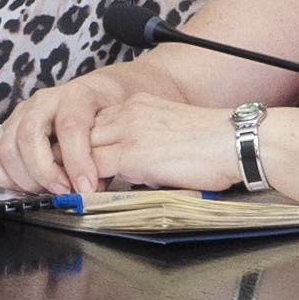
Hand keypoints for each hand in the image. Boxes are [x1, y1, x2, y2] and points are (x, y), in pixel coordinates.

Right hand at [0, 70, 131, 198]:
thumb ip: (109, 157)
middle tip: (64, 192)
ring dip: (25, 178)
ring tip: (47, 191)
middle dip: (45, 172)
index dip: (77, 161)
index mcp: (77, 95)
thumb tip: (91, 190)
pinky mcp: (6, 128)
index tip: (86, 187)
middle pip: (29, 135)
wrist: (101, 96)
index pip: (70, 126)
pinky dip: (2, 176)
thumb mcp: (120, 129)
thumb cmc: (110, 114)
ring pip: (7, 146)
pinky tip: (24, 187)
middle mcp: (44, 101)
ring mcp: (21, 114)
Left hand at [79, 91, 252, 196]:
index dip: (83, 143)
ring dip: (72, 170)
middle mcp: (131, 111)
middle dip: (69, 155)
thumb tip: (133, 174)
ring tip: (65, 190)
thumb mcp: (173, 133)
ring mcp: (129, 130)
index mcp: (141, 104)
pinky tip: (81, 195)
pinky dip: (83, 183)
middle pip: (82, 131)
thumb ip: (147, 145)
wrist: (238, 142)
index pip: (97, 120)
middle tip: (60, 177)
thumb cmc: (216, 145)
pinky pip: (93, 168)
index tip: (77, 161)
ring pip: (82, 148)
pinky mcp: (132, 153)